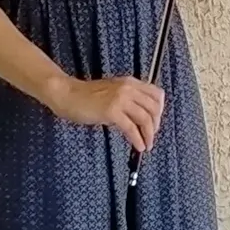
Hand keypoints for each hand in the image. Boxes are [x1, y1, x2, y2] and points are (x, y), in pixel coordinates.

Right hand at [48, 75, 164, 152]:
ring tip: (147, 145)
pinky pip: (131, 128)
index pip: (156, 94)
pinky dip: (137, 139)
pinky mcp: (112, 111)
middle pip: (154, 107)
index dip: (160, 110)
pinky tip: (138, 146)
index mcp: (130, 82)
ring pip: (145, 118)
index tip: (156, 122)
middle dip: (156, 125)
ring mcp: (120, 99)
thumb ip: (128, 101)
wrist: (68, 95)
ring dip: (149, 135)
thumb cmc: (87, 96)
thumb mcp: (113, 93)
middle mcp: (128, 88)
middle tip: (151, 136)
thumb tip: (141, 119)